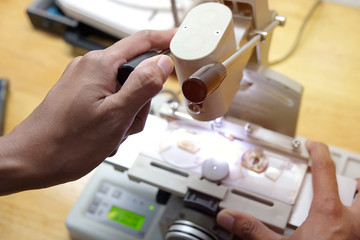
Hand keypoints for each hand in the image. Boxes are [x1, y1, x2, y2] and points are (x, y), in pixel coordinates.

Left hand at [0, 29, 174, 193]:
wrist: (32, 160)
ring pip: (126, 91)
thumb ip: (143, 86)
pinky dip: (117, 117)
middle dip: (142, 100)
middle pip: (136, 73)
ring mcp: (85, 82)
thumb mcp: (116, 115)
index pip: (142, 42)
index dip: (166, 40)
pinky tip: (106, 133)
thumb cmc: (67, 142)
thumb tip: (163, 62)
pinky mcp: (82, 95)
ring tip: (114, 131)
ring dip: (128, 114)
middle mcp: (91, 68)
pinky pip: (113, 100)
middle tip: (130, 121)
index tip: (182, 41)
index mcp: (100, 65)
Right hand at [216, 141, 359, 239]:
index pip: (325, 171)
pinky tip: (343, 230)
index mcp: (329, 214)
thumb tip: (230, 217)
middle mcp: (354, 223)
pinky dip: (356, 221)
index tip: (313, 145)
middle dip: (354, 180)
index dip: (318, 152)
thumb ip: (252, 230)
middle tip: (343, 180)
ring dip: (358, 201)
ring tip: (347, 203)